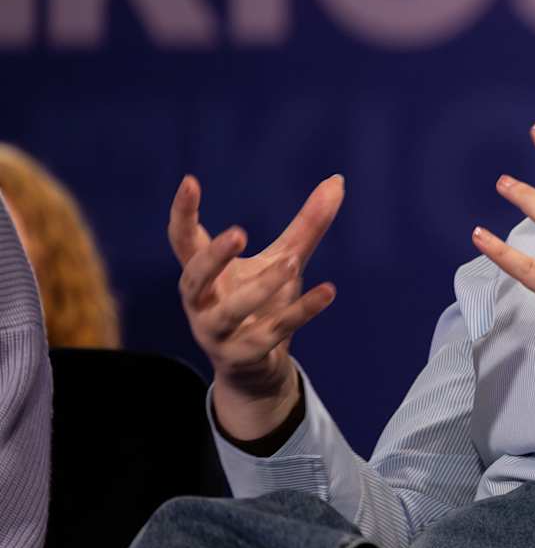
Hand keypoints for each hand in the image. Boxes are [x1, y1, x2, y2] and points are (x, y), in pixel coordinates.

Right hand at [170, 174, 342, 436]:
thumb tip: (338, 180)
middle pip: (195, 278)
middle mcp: (202, 303)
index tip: (190, 181)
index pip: (183, 241)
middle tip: (238, 232)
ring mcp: (218, 332)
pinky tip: (328, 291)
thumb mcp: (283, 259)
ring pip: (230, 311)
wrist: (255, 367)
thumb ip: (307, 225)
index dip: (183, 212)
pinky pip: (272, 333)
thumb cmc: (261, 302)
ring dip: (260, 288)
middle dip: (214, 257)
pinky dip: (301, 312)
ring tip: (290, 264)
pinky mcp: (245, 354)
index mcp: (203, 274)